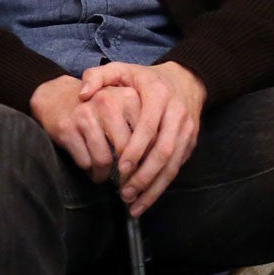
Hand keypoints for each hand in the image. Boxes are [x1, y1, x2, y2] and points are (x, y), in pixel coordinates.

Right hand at [29, 74, 142, 183]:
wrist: (55, 96)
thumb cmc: (96, 108)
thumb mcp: (123, 105)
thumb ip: (143, 125)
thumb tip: (158, 161)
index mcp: (128, 97)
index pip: (148, 137)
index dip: (148, 159)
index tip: (144, 170)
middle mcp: (107, 103)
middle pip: (126, 151)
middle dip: (127, 173)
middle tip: (126, 181)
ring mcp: (85, 116)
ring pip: (103, 160)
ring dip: (104, 174)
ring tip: (104, 175)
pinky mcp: (67, 129)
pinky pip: (84, 161)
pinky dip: (89, 171)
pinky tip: (91, 169)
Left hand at [80, 60, 206, 215]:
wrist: (186, 79)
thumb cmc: (144, 79)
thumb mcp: (121, 69)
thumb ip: (98, 76)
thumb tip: (83, 94)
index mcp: (158, 96)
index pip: (148, 127)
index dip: (136, 149)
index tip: (121, 168)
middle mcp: (177, 114)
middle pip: (164, 150)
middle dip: (144, 175)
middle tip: (124, 193)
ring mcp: (187, 129)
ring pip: (173, 164)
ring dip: (154, 187)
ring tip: (134, 205)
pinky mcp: (190, 142)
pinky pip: (178, 167)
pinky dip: (162, 185)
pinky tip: (146, 199)